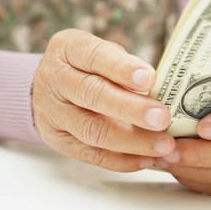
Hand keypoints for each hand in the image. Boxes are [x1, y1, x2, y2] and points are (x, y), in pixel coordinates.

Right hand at [32, 29, 174, 171]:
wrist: (47, 88)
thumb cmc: (90, 67)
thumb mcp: (104, 54)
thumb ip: (127, 69)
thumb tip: (163, 92)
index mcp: (69, 48)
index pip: (95, 56)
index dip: (122, 68)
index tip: (149, 78)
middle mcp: (56, 79)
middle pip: (93, 95)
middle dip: (131, 109)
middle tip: (162, 118)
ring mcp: (54, 113)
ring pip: (92, 131)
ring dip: (132, 141)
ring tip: (163, 145)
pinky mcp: (59, 141)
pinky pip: (92, 155)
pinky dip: (123, 160)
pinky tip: (148, 159)